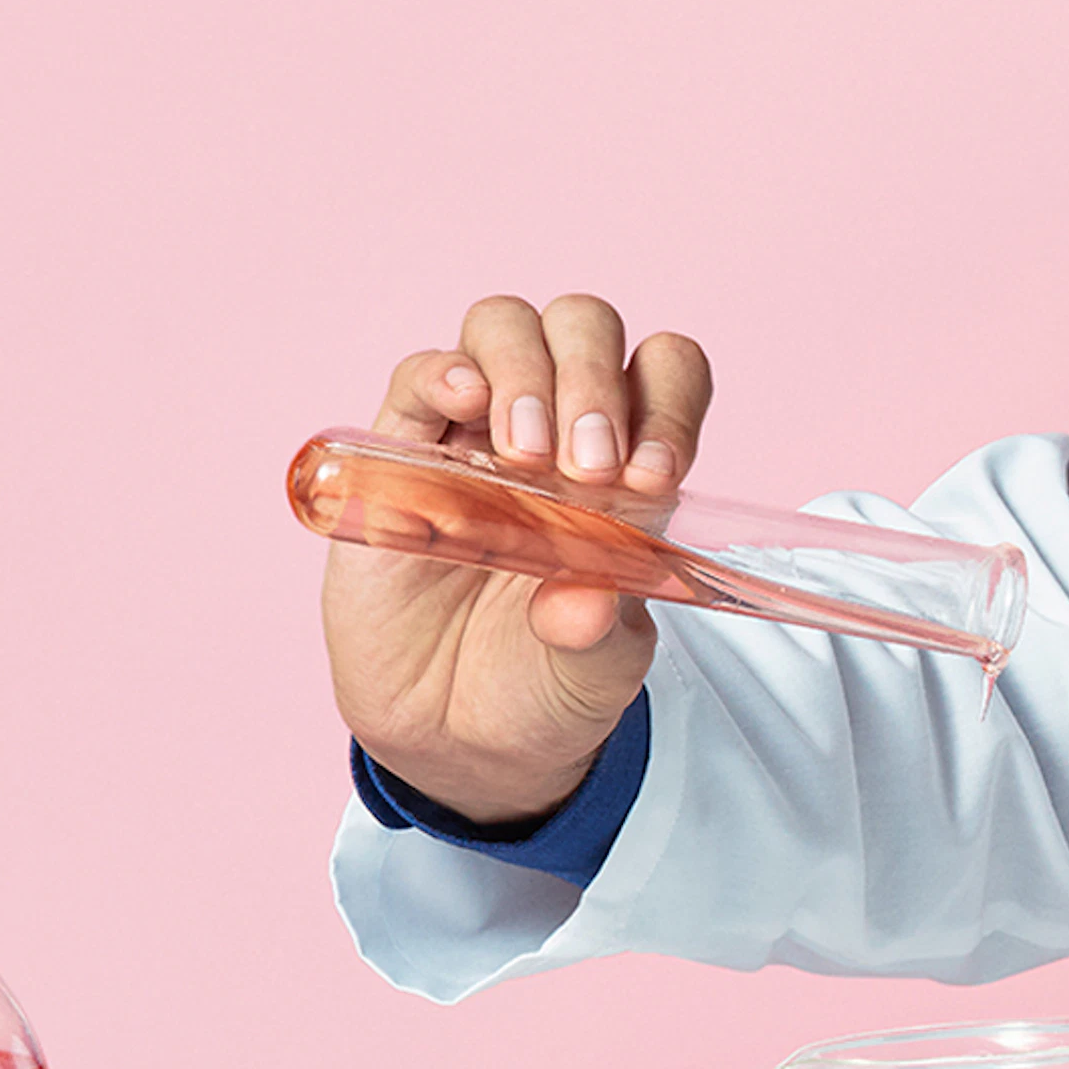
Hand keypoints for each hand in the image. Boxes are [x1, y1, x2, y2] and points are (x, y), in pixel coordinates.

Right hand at [321, 292, 716, 823]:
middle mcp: (557, 432)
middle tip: (585, 472)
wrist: (458, 741)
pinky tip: (463, 400)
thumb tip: (587, 596)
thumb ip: (599, 635)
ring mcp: (475, 435)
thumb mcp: (595, 672)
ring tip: (523, 458)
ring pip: (504, 328)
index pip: (665, 374)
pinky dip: (442, 372)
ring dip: (525, 371)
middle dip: (593, 380)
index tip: (652, 477)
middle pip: (583, 328)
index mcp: (628, 465)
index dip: (668, 403)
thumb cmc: (546, 687)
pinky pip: (419, 378)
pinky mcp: (400, 456)